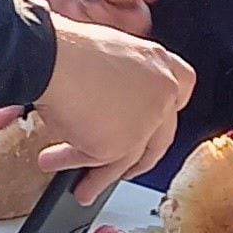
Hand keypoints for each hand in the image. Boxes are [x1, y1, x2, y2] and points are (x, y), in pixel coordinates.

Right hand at [29, 20, 191, 193]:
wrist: (50, 58)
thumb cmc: (67, 48)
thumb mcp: (106, 52)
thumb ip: (121, 77)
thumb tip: (109, 95)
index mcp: (159, 62)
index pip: (182, 87)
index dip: (167, 107)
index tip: (156, 119)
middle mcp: (161, 93)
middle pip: (159, 135)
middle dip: (138, 158)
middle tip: (125, 168)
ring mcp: (146, 121)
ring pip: (128, 156)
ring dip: (102, 174)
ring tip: (83, 185)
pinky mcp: (123, 143)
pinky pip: (99, 162)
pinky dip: (75, 165)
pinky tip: (56, 162)